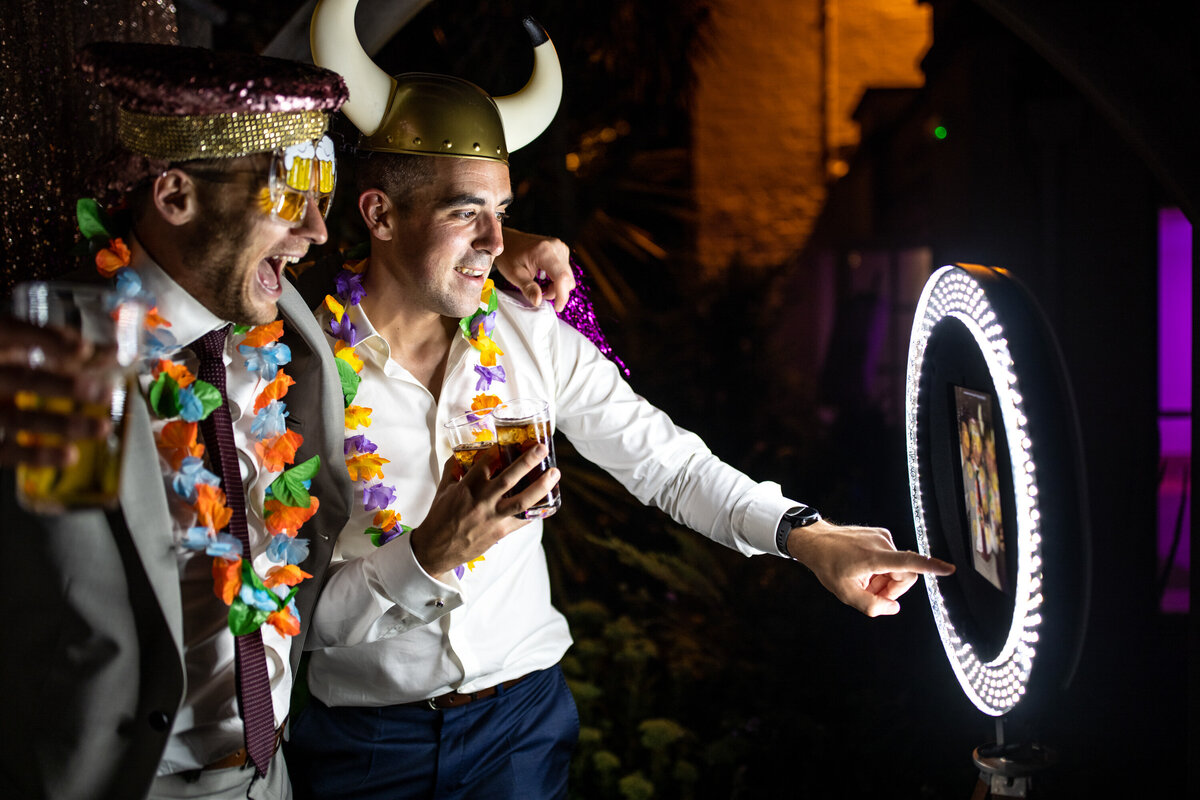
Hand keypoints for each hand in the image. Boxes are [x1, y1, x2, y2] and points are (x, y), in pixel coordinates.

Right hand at [0, 317, 116, 466]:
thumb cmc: (8, 365)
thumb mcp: (24, 347)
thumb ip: (64, 347)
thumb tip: (113, 351)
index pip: (14, 332)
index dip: (49, 340)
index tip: (84, 349)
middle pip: (23, 379)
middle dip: (66, 386)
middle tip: (105, 394)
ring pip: (18, 417)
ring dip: (63, 424)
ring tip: (102, 428)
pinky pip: (6, 450)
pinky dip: (39, 455)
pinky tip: (69, 455)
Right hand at [410, 444, 560, 578]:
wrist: (436, 549)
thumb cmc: (439, 518)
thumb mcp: (443, 490)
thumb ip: (452, 470)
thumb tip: (459, 454)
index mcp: (467, 487)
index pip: (487, 462)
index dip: (501, 450)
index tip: (512, 441)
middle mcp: (482, 501)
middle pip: (509, 478)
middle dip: (527, 461)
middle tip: (542, 448)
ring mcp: (493, 517)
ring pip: (521, 500)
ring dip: (540, 486)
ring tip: (554, 474)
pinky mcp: (500, 532)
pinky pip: (522, 520)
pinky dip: (536, 511)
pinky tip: (548, 502)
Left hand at [494, 228, 575, 311]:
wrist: (508, 241)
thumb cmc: (508, 256)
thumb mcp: (514, 275)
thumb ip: (528, 288)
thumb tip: (538, 301)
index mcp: (544, 251)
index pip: (562, 277)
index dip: (562, 296)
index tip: (557, 307)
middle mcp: (556, 247)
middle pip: (568, 278)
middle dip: (557, 292)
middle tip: (541, 293)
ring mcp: (560, 247)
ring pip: (568, 276)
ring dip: (557, 286)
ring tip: (541, 285)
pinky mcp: (561, 249)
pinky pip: (566, 270)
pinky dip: (558, 279)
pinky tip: (545, 278)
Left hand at [787, 518, 954, 616]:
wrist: (816, 541)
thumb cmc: (828, 565)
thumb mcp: (845, 593)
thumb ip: (871, 606)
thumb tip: (894, 607)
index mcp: (874, 557)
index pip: (908, 562)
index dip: (930, 567)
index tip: (949, 569)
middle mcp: (882, 543)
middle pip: (905, 575)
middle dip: (892, 589)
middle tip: (871, 593)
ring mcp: (882, 536)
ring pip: (898, 567)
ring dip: (884, 579)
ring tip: (863, 580)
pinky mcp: (880, 533)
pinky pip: (891, 558)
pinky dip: (881, 568)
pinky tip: (864, 569)